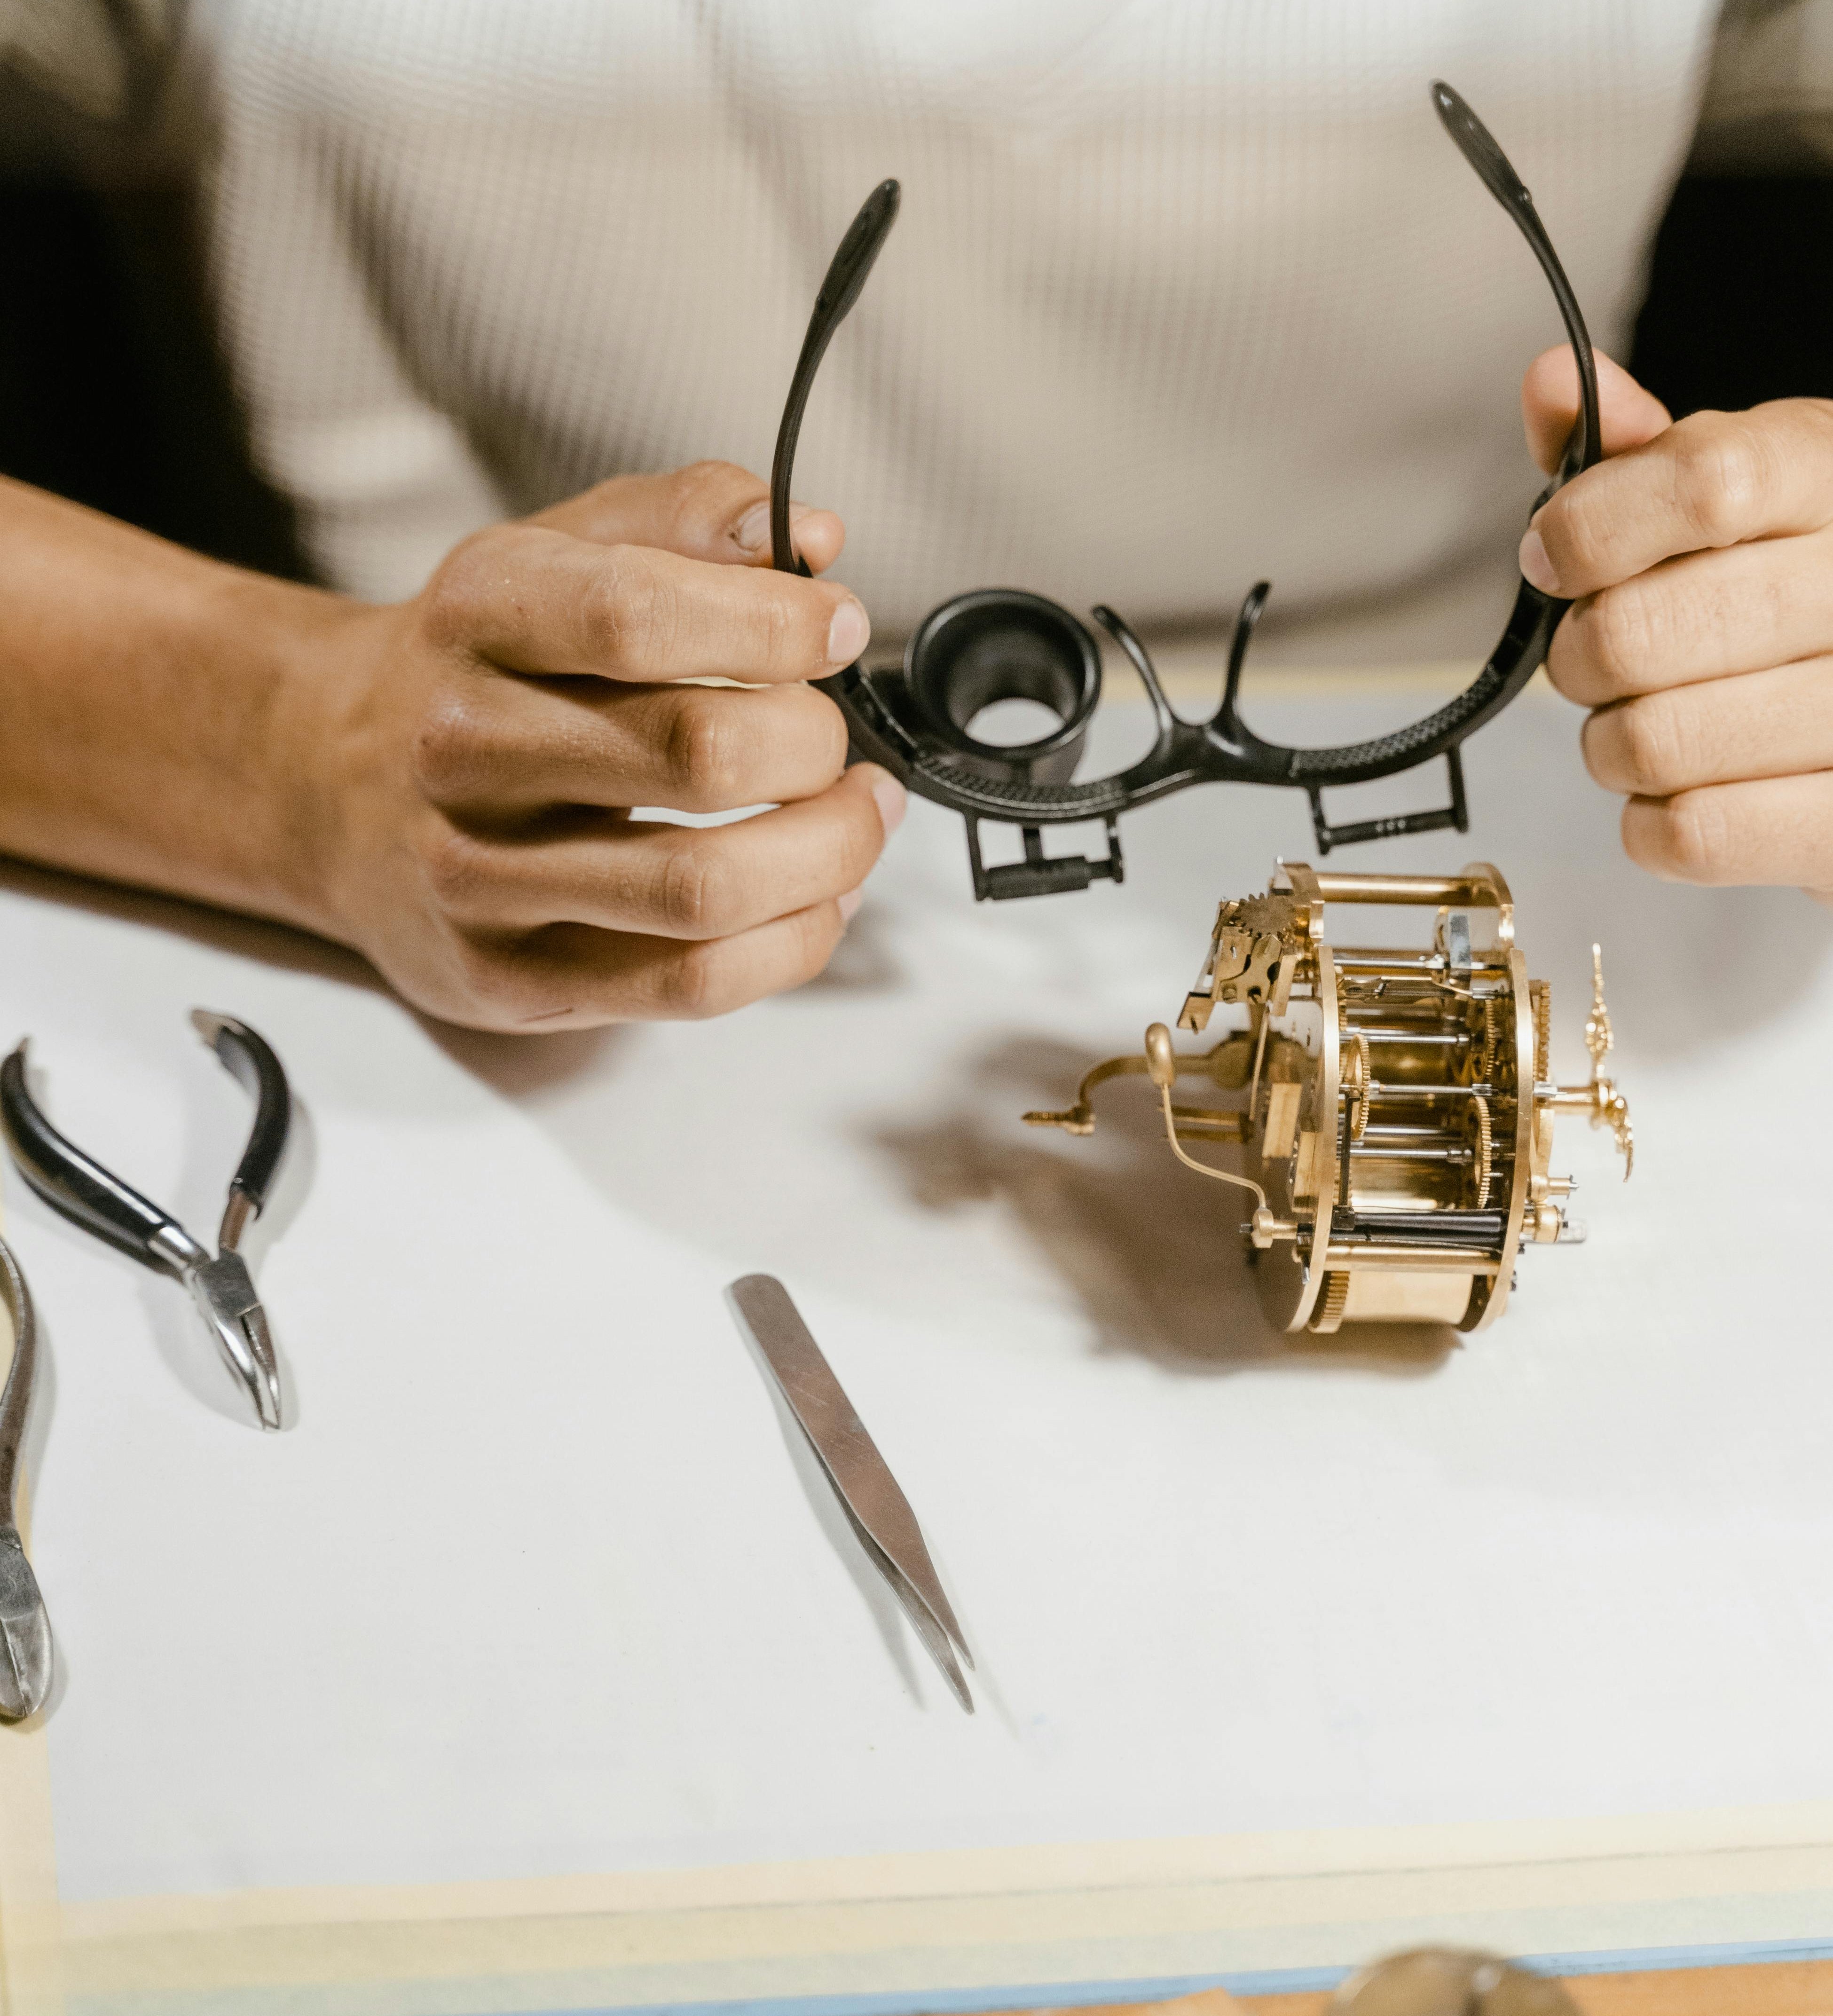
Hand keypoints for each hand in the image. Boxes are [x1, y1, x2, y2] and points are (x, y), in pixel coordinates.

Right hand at [306, 461, 903, 1029]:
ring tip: (858, 815)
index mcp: (479, 614)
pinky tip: (820, 896)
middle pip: (699, 753)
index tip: (838, 630)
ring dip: (829, 853)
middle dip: (814, 744)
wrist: (325, 785)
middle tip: (834, 738)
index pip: (640, 615)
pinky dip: (794, 941)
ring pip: (706, 888)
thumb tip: (812, 540)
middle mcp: (463, 746)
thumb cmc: (476, 666)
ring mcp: (477, 877)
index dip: (775, 625)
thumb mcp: (558, 550)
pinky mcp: (510, 978)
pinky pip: (692, 984)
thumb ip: (688, 519)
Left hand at [1519, 347, 1832, 897]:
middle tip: (1602, 658)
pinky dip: (1653, 821)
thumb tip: (1551, 382)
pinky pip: (1689, 834)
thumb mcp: (1731, 495)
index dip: (1588, 529)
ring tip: (1658, 720)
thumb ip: (1636, 451)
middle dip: (1582, 657)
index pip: (1705, 483)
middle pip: (1642, 633)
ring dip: (1614, 745)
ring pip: (1651, 742)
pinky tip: (1691, 786)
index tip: (1552, 557)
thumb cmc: (1789, 593)